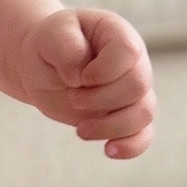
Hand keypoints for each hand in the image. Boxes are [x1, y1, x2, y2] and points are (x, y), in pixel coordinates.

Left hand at [17, 9, 155, 159]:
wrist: (44, 64)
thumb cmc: (50, 44)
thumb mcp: (50, 36)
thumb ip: (65, 46)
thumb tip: (80, 74)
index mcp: (118, 35)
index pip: (127, 52)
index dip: (104, 71)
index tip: (77, 78)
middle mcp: (133, 62)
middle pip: (137, 86)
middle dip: (101, 99)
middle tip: (72, 99)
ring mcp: (133, 91)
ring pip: (143, 114)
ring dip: (111, 126)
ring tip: (80, 130)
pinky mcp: (125, 116)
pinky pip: (143, 135)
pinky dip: (130, 146)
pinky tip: (109, 150)